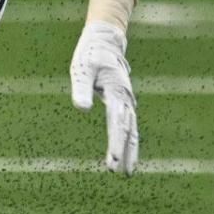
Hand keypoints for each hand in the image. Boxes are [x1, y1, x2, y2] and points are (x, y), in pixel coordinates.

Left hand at [69, 22, 138, 174]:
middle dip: (125, 152)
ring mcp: (126, 100)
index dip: (115, 144)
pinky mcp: (123, 101)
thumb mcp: (82, 69)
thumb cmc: (90, 54)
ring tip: (128, 171)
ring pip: (131, 129)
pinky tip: (127, 152)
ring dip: (130, 150)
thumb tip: (82, 108)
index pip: (117, 124)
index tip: (112, 162)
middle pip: (128, 130)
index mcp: (116, 92)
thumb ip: (82, 88)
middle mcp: (125, 99)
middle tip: (123, 173)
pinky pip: (129, 125)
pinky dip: (129, 140)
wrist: (106, 39)